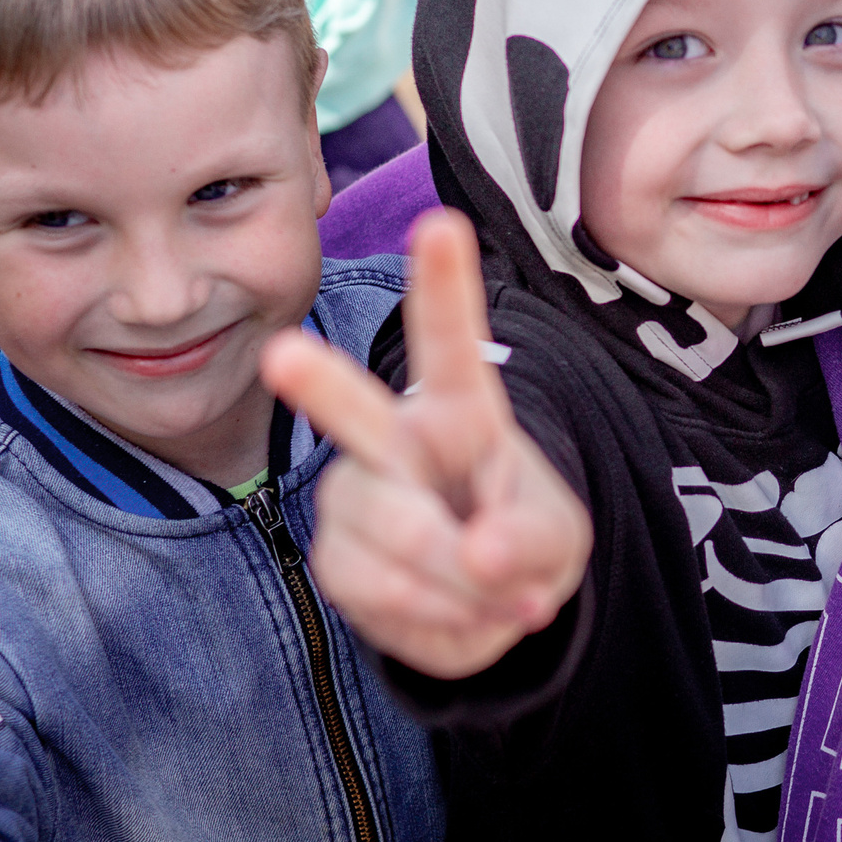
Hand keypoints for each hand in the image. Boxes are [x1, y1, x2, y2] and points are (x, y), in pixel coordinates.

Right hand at [260, 211, 590, 678]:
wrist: (487, 605)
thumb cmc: (521, 539)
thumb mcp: (557, 538)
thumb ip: (531, 541)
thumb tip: (480, 554)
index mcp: (461, 409)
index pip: (450, 342)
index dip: (443, 285)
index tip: (441, 224)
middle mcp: (392, 437)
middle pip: (355, 413)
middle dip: (319, 386)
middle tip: (284, 355)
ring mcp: (353, 494)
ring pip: (392, 537)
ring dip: (458, 583)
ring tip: (491, 593)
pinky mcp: (334, 557)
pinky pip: (380, 593)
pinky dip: (433, 616)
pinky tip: (451, 611)